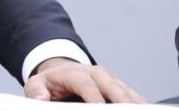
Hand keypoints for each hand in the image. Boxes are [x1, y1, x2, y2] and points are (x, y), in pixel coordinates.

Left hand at [24, 58, 146, 102]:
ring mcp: (111, 81)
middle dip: (122, 100)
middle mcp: (97, 75)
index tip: (98, 106)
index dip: (93, 96)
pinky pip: (134, 97)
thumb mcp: (37, 84)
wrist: (61, 72)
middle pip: (113, 86)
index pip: (86, 84)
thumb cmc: (50, 83)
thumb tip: (40, 100)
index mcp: (75, 73)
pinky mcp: (120, 89)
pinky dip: (141, 104)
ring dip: (136, 103)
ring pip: (128, 92)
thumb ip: (37, 92)